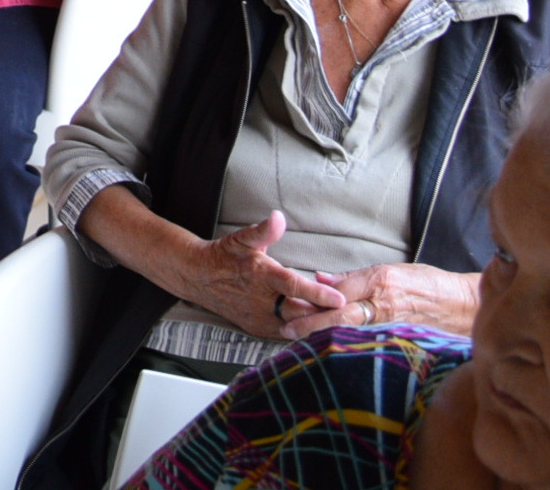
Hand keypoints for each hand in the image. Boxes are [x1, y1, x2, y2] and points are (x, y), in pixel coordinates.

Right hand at [175, 212, 342, 338]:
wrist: (197, 277)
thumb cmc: (224, 256)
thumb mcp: (241, 238)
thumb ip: (263, 231)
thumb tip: (278, 217)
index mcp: (260, 275)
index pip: (294, 286)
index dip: (318, 293)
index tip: (340, 299)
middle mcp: (260, 300)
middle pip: (300, 312)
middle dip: (325, 313)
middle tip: (352, 312)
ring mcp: (258, 318)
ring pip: (294, 325)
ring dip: (315, 323)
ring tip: (340, 321)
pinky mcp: (257, 328)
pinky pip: (285, 332)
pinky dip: (302, 329)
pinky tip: (318, 327)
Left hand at [301, 262, 478, 337]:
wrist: (464, 307)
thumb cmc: (427, 285)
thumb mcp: (392, 271)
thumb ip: (355, 278)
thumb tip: (322, 279)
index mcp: (381, 280)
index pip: (340, 290)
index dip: (314, 296)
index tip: (291, 300)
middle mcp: (385, 302)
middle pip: (341, 314)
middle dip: (311, 323)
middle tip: (286, 329)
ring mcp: (392, 324)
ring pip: (352, 332)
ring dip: (324, 338)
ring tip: (299, 343)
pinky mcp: (399, 340)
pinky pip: (368, 344)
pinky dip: (348, 348)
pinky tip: (330, 354)